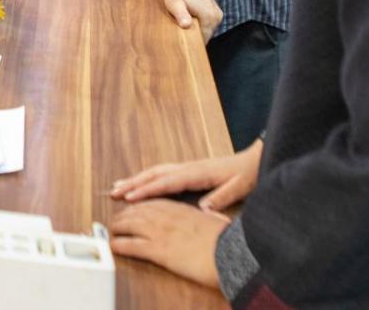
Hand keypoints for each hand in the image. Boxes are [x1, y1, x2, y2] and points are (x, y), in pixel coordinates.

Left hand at [109, 199, 230, 289]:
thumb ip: (209, 215)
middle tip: (117, 213)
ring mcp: (161, 230)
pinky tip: (114, 245)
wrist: (231, 253)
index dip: (143, 200)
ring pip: (131, 223)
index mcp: (182, 208)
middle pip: (139, 209)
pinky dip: (121, 244)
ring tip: (112, 228)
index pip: (156, 200)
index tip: (134, 201)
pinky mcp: (158, 249)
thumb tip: (209, 211)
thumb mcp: (217, 221)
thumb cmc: (228, 241)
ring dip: (119, 224)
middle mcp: (168, 215)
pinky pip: (132, 245)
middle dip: (126, 210)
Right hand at [110, 140, 262, 211]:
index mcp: (197, 173)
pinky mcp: (189, 170)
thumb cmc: (246, 174)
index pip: (166, 183)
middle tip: (113, 192)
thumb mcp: (238, 188)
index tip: (130, 197)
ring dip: (137, 178)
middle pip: (155, 175)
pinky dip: (148, 177)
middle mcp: (188, 168)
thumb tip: (201, 209)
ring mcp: (187, 167)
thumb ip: (220, 198)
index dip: (147, 190)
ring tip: (118, 186)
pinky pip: (163, 173)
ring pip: (156, 172)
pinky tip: (141, 182)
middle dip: (133, 183)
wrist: (255, 159)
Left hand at [163, 0, 223, 36]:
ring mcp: (218, 15)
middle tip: (183, 27)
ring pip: (208, 31)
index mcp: (208, 16)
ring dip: (198, 29)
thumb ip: (181, 14)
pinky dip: (202, 24)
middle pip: (206, 35)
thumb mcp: (174, 3)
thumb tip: (186, 25)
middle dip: (195, 34)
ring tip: (188, 21)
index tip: (183, 36)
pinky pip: (210, 25)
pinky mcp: (217, 14)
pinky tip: (193, 18)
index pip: (203, 39)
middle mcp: (216, 17)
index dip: (192, 40)